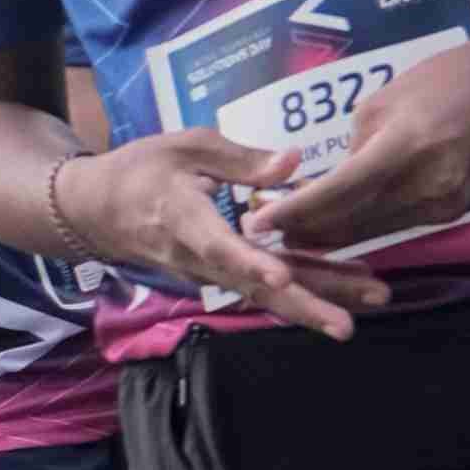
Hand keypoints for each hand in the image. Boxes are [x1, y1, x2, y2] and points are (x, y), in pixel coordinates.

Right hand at [59, 128, 377, 336]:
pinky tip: (347, 290)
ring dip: (316, 302)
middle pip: (252, 287)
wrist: (100, 210)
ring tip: (369, 304)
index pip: (217, 246)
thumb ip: (240, 158)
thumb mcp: (186, 146)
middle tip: (348, 324)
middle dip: (302, 305)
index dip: (249, 263)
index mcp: (183, 217)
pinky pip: (264, 289)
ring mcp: (210, 272)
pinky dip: (305, 291)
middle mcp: (198, 256)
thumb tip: (294, 163)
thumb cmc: (143, 169)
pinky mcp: (220, 275)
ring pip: (265, 294)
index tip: (282, 276)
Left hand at [268, 20, 469, 256]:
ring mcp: (441, 204)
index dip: (293, 212)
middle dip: (305, 231)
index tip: (256, 224)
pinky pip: (398, 224)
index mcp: (401, 148)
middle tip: (265, 234)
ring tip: (295, 235)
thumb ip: (356, 147)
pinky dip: (367, 226)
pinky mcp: (453, 212)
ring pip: (373, 231)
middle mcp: (422, 185)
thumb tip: (335, 182)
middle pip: (350, 222)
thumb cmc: (441, 79)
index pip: (336, 192)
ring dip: (333, 235)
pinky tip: (342, 226)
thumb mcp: (383, 101)